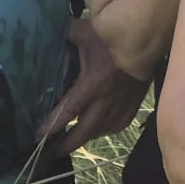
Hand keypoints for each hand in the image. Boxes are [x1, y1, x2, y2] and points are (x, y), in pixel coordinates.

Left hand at [36, 17, 146, 153]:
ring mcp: (122, 105)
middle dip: (67, 143)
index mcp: (92, 84)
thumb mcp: (84, 31)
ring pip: (100, 131)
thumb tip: (44, 34)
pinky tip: (97, 130)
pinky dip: (104, 130)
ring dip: (84, 138)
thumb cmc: (113, 36)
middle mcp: (106, 100)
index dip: (51, 126)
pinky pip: (117, 126)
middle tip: (52, 151)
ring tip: (71, 142)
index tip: (38, 136)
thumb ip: (63, 35)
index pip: (67, 111)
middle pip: (84, 131)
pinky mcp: (133, 105)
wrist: (146, 39)